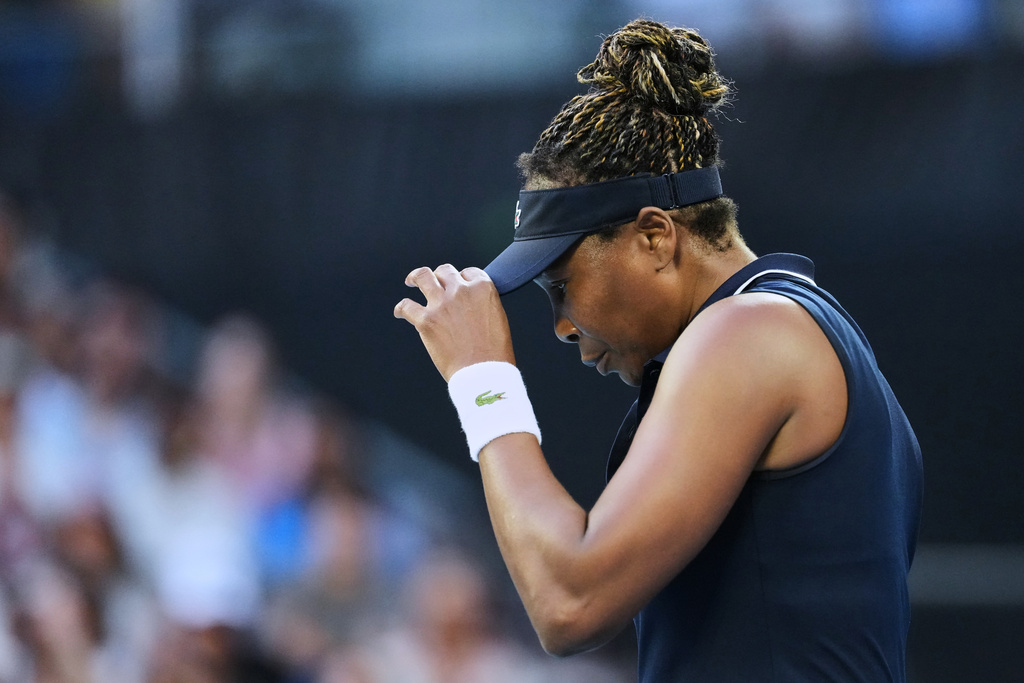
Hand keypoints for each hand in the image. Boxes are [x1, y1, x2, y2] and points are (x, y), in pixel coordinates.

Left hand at [394, 264, 515, 380]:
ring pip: (423, 276)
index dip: (462, 278)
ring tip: (412, 280)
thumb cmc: (493, 353)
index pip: (469, 273)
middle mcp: (461, 291)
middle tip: (436, 282)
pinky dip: (401, 308)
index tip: (458, 284)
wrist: (483, 373)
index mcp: (482, 289)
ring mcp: (441, 304)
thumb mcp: (497, 317)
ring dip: (416, 277)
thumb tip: (471, 304)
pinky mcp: (426, 321)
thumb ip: (483, 303)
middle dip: (441, 276)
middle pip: (445, 271)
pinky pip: (407, 306)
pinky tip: (400, 312)